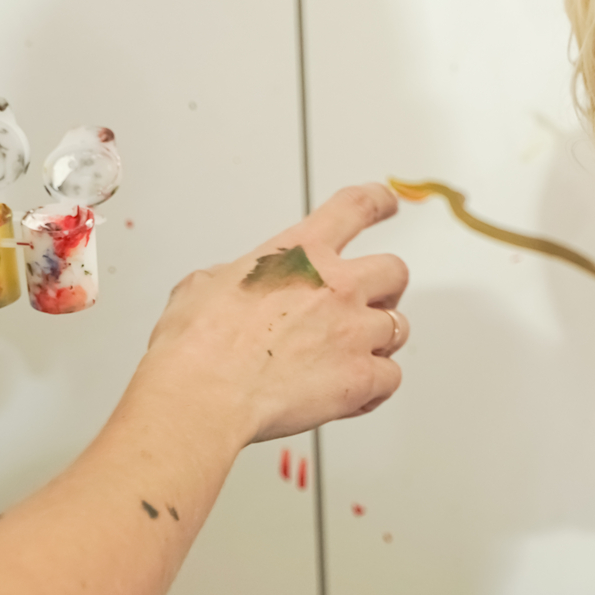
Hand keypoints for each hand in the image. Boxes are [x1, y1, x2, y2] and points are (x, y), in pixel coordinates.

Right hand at [143, 184, 411, 443]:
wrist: (205, 392)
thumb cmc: (198, 345)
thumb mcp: (203, 284)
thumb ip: (234, 276)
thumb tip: (231, 283)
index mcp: (300, 252)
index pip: (354, 207)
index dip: (378, 201)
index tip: (387, 202)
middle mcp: (336, 285)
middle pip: (394, 272)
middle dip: (387, 287)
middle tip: (372, 300)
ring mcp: (353, 331)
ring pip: (397, 327)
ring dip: (380, 340)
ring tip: (354, 354)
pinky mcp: (360, 377)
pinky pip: (390, 377)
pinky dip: (377, 386)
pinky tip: (357, 393)